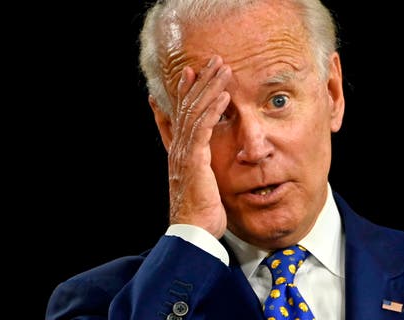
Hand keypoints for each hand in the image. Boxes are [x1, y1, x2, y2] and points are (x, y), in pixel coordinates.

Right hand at [167, 55, 231, 237]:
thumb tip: (206, 159)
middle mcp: (178, 148)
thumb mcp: (199, 184)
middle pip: (187, 106)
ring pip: (195, 112)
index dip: (183, 92)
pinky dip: (213, 110)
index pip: (179, 115)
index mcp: (179, 152)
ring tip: (223, 69)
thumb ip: (201, 167)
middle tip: (212, 60)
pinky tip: (224, 96)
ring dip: (209, 88)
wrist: (193, 232)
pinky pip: (204, 128)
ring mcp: (184, 153)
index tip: (189, 72)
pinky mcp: (194, 160)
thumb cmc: (200, 212)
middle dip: (200, 81)